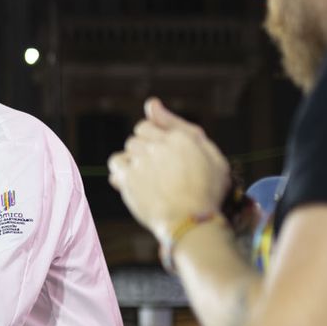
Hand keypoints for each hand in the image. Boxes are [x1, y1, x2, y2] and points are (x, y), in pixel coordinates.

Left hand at [107, 98, 231, 241]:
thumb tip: (151, 103)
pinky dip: (121, 171)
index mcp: (183, 137)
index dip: (152, 139)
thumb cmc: (207, 192)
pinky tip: (133, 183)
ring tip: (147, 179)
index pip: (149, 125)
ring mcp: (143, 160)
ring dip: (134, 161)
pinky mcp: (129, 178)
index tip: (159, 155)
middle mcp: (161, 144)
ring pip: (128, 149)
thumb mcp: (211, 156)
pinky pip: (116, 164)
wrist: (192, 222)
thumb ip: (180, 126)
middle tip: (157, 171)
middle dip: (144, 150)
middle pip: (137, 137)